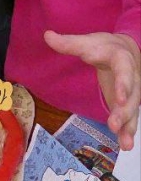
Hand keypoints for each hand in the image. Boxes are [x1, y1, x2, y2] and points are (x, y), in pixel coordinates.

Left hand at [44, 30, 140, 149]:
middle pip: (131, 97)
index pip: (124, 71)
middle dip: (123, 112)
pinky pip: (130, 119)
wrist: (124, 50)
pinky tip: (125, 145)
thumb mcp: (88, 42)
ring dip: (128, 126)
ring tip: (125, 144)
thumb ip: (69, 43)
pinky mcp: (127, 106)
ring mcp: (132, 94)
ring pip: (133, 111)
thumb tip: (47, 36)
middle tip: (113, 125)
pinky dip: (128, 132)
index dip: (124, 84)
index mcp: (122, 60)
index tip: (119, 97)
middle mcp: (132, 79)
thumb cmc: (104, 47)